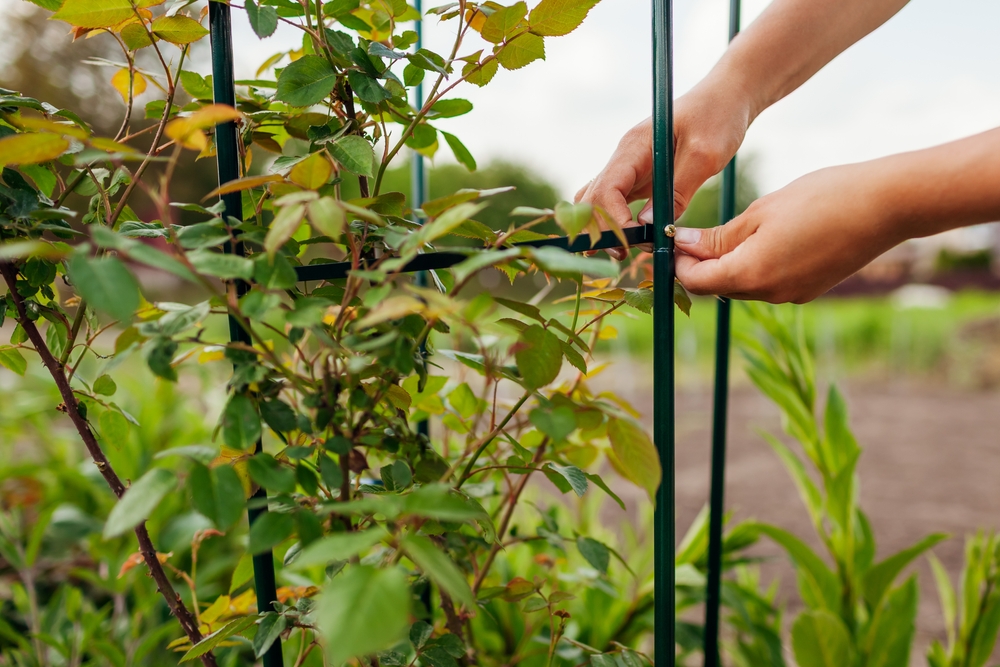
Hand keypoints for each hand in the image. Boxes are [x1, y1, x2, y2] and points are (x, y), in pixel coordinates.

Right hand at [575, 73, 752, 259]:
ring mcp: (629, 167)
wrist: (726, 96)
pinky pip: (615, 201)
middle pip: (593, 199)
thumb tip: (648, 225)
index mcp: (634, 147)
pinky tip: (630, 240)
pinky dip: (615, 222)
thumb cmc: (719, 117)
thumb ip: (677, 190)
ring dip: (603, 228)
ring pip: (597, 201)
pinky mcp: (640, 176)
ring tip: (621, 253)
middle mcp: (624, 157)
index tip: (634, 243)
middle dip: (602, 230)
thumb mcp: (705, 155)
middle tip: (623, 256)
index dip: (613, 221)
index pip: (606, 189)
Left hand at [674, 160, 905, 302]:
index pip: (696, 282)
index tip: (673, 239)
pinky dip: (756, 266)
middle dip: (702, 264)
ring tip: (734, 229)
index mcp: (750, 274)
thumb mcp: (760, 212)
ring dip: (729, 264)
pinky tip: (766, 238)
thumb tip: (682, 244)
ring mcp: (791, 295)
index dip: (679, 263)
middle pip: (717, 287)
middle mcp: (768, 294)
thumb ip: (718, 236)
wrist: (885, 206)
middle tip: (696, 232)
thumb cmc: (821, 199)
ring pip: (743, 285)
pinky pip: (769, 283)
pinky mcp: (809, 290)